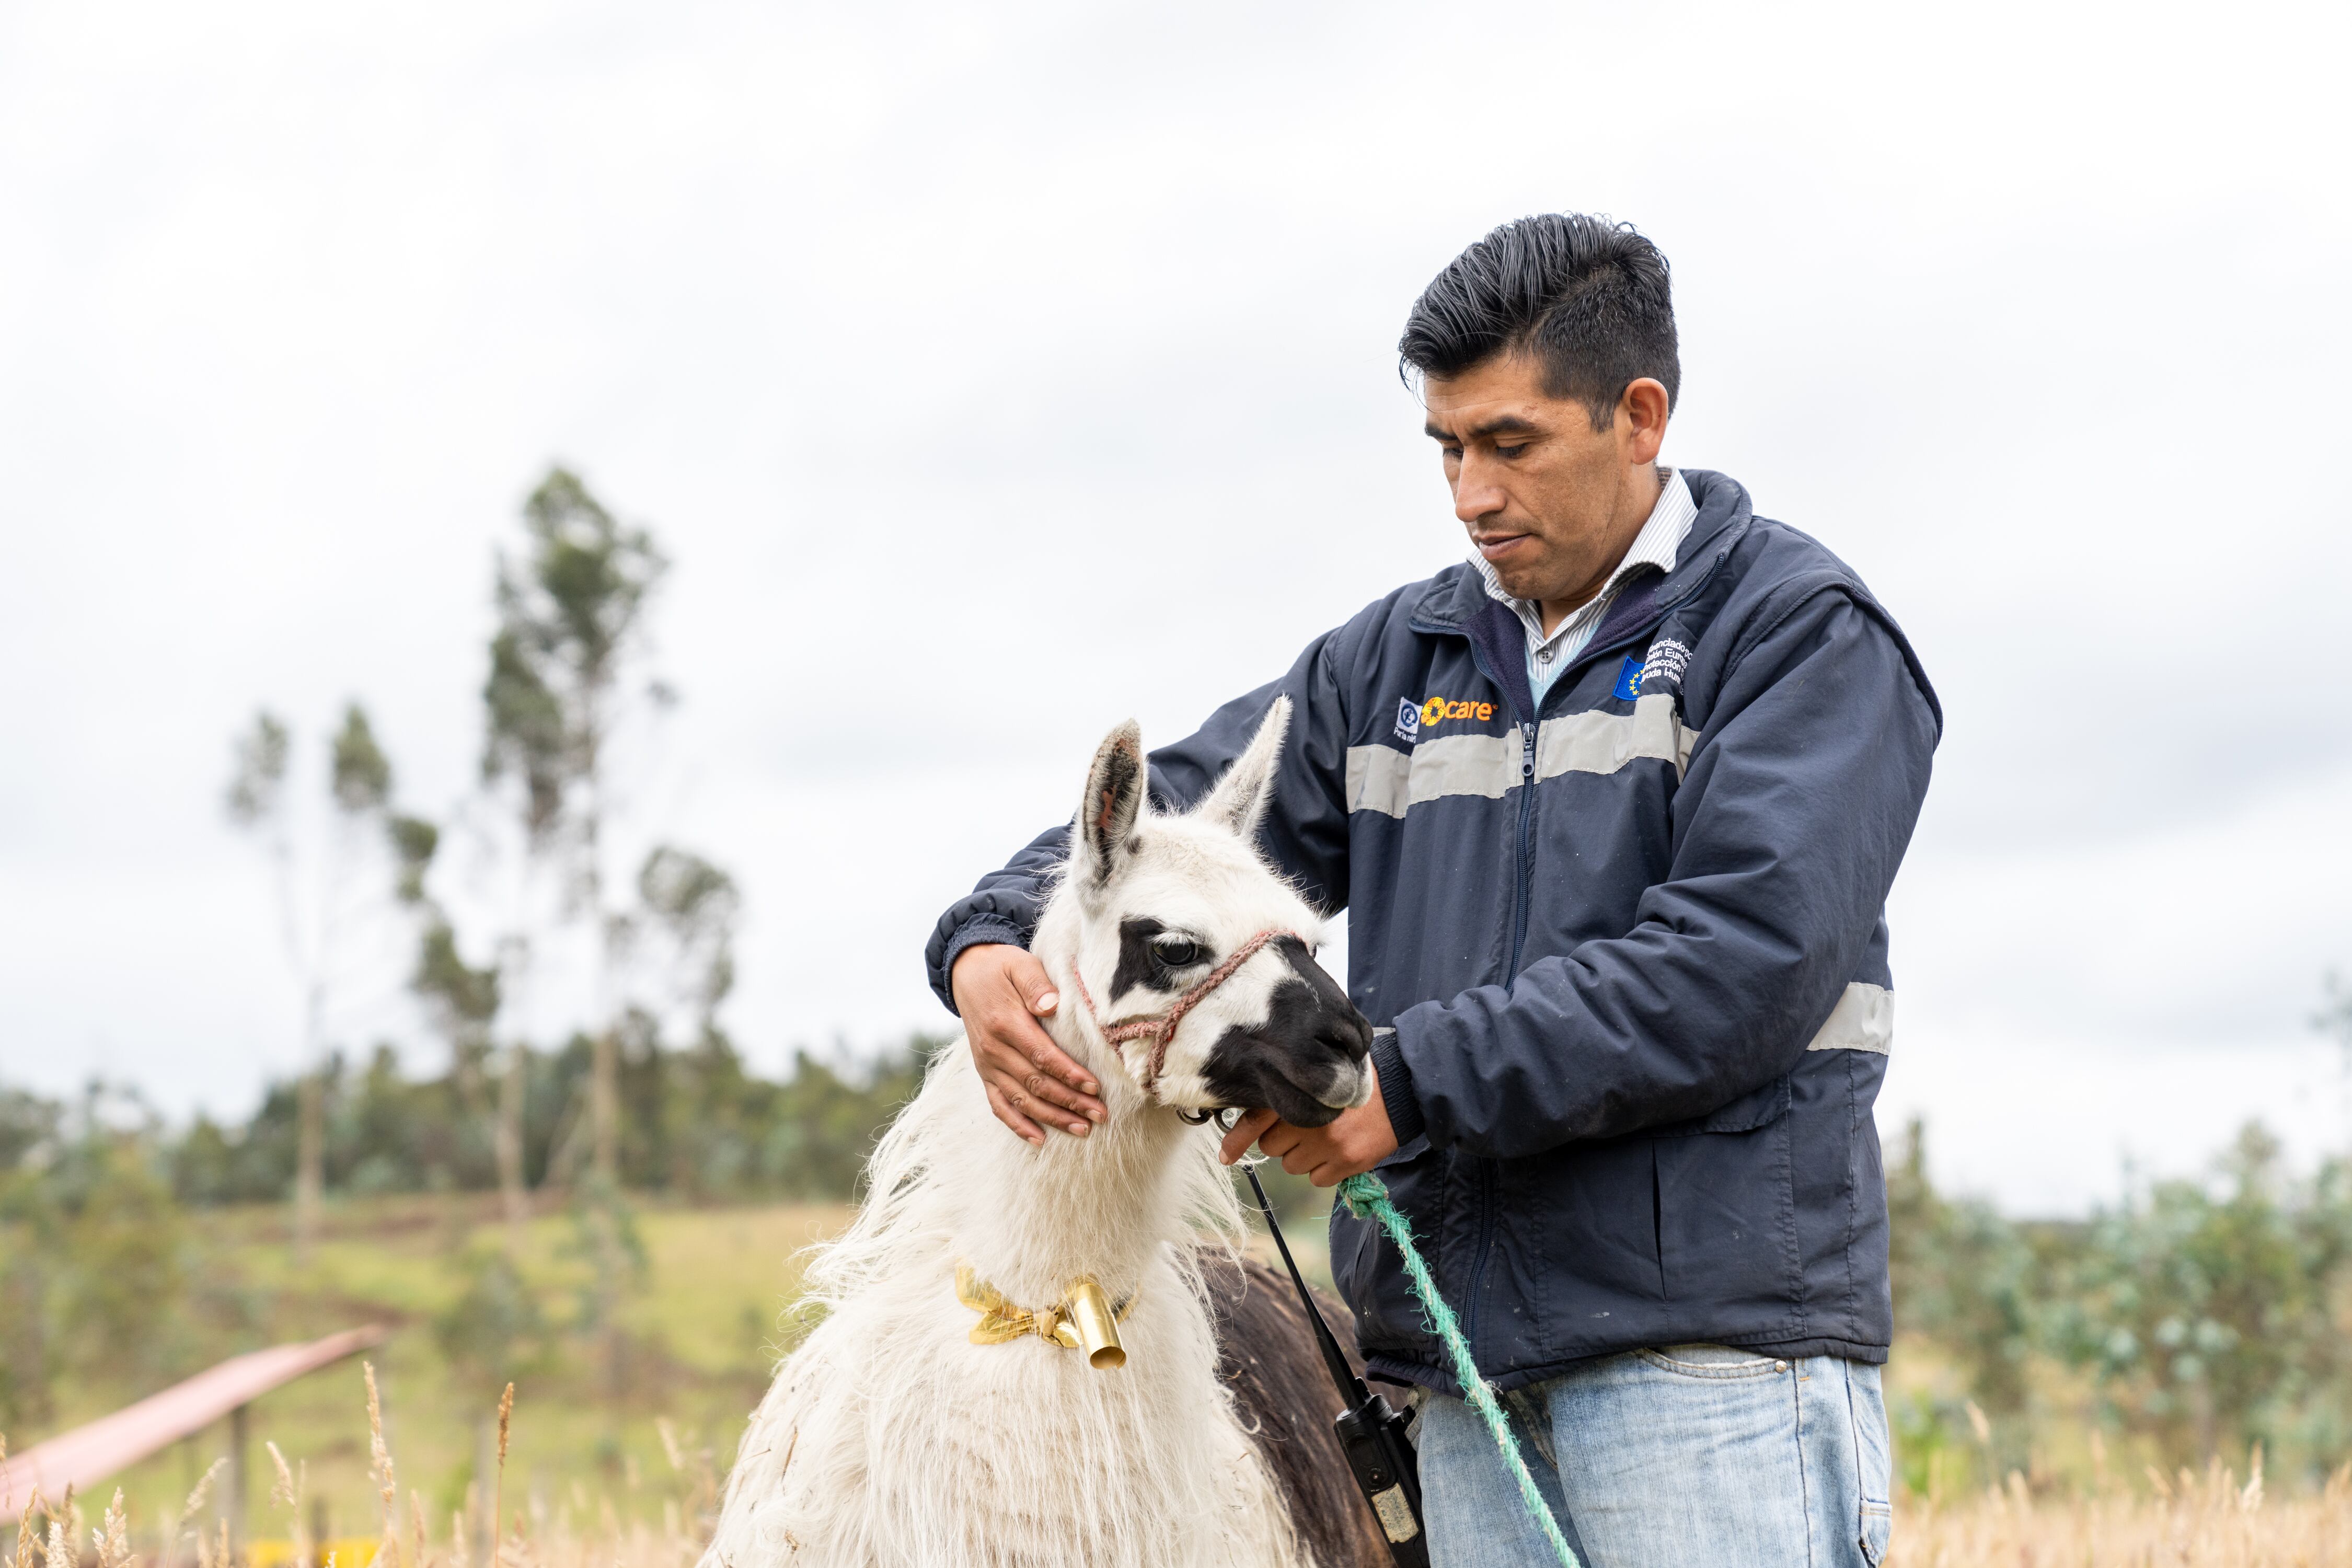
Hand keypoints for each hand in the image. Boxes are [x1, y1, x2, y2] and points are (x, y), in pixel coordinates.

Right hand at [952, 942, 1107, 1145]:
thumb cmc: (1003, 968)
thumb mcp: (1020, 965)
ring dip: (1052, 1118)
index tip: (1095, 1088)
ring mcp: (987, 1064)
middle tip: (1101, 1116)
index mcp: (1005, 1023)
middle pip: (1036, 1083)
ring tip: (1082, 1129)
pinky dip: (1017, 1125)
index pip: (1042, 1056)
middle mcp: (993, 1049)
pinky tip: (1039, 1140)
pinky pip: (999, 1105)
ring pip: (1021, 1100)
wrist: (968, 971)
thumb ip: (1036, 983)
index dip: (1068, 1074)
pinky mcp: (985, 1073)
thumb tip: (1051, 1004)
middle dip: (1070, 1102)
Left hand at [1217, 1072, 1398, 1185]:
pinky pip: (1318, 1179)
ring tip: (1325, 1137)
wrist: (1402, 1087)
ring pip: (1292, 1165)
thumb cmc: (1352, 1079)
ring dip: (1303, 1156)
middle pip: (1271, 1147)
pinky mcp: (1348, 1161)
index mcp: (1300, 1092)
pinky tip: (1339, 1150)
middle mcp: (1311, 1119)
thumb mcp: (1318, 1074)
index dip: (1237, 1139)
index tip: (1225, 1156)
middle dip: (1282, 1140)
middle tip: (1304, 1127)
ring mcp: (1330, 1143)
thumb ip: (1288, 1089)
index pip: (1258, 1119)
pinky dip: (1325, 1169)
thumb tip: (1254, 1119)